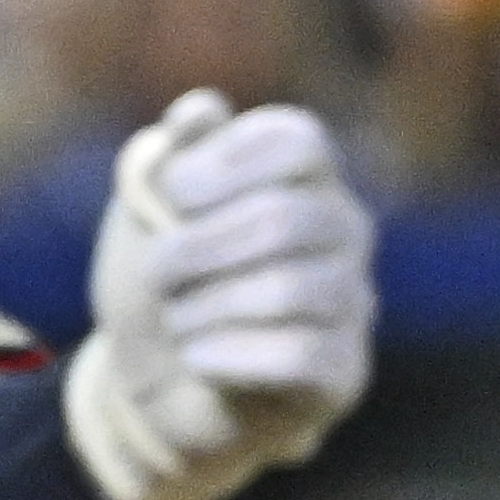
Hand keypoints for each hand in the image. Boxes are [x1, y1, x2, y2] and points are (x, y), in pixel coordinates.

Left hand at [63, 86, 379, 499]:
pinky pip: (295, 356)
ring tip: (177, 320)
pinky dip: (224, 355)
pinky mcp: (342, 374)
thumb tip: (201, 111)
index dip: (223, 163)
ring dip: (205, 307)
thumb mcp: (147, 211)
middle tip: (159, 272)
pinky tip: (197, 357)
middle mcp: (345, 232)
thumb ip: (171, 156)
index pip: (298, 141)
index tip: (171, 194)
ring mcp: (352, 304)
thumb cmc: (163, 286)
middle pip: (283, 219)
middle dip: (196, 248)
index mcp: (306, 177)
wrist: (154, 388)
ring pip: (288, 291)